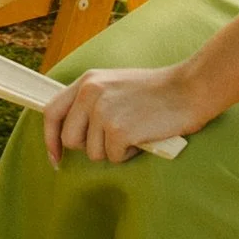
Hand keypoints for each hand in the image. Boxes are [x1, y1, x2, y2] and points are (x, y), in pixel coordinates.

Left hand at [46, 62, 203, 165]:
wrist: (188, 89)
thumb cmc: (156, 92)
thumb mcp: (114, 85)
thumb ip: (91, 102)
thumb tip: (72, 133)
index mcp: (87, 81)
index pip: (51, 112)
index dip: (50, 139)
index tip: (55, 157)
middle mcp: (90, 93)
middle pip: (70, 140)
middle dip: (91, 146)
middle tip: (116, 136)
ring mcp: (103, 111)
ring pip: (93, 153)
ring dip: (114, 150)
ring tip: (135, 131)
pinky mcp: (118, 130)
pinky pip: (114, 158)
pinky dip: (129, 154)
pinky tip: (143, 137)